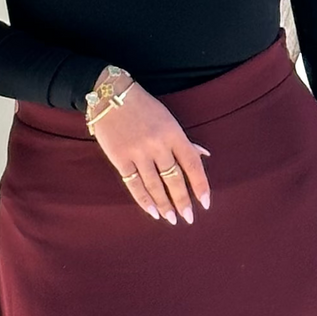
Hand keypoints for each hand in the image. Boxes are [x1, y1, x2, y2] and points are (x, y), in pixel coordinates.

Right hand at [90, 83, 210, 224]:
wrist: (111, 96)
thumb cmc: (144, 108)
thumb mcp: (169, 120)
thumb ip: (185, 141)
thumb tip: (204, 156)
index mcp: (174, 133)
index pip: (192, 164)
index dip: (200, 185)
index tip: (205, 203)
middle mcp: (158, 144)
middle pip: (174, 179)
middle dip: (182, 201)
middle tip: (188, 217)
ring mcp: (138, 152)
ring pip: (155, 185)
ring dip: (164, 205)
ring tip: (171, 219)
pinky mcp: (120, 158)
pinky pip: (134, 184)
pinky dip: (144, 200)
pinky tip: (152, 212)